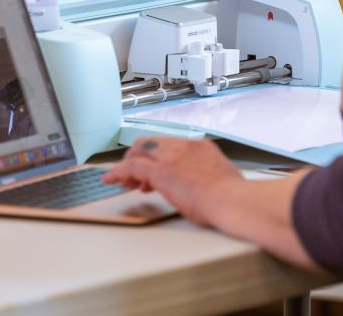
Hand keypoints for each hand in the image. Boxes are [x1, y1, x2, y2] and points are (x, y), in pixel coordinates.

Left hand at [102, 137, 242, 225]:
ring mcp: (171, 157)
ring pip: (139, 150)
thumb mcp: (220, 178)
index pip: (170, 145)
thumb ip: (207, 176)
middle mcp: (184, 147)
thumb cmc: (232, 196)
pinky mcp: (160, 171)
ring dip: (129, 164)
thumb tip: (204, 185)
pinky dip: (118, 171)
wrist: (232, 199)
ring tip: (125, 180)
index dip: (158, 157)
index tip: (154, 171)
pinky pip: (131, 166)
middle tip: (136, 175)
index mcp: (200, 147)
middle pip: (152, 142)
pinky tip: (111, 179)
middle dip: (140, 156)